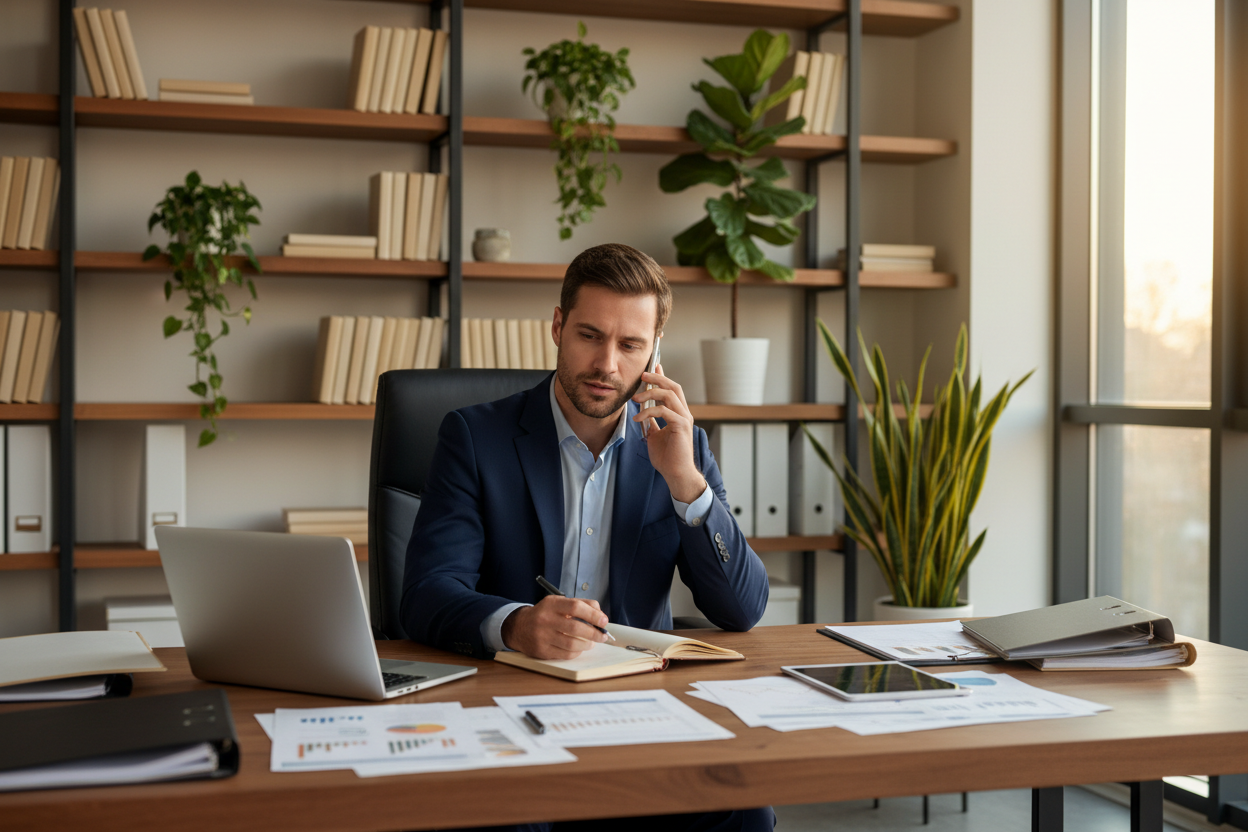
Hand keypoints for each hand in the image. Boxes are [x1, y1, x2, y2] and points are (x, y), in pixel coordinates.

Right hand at [501, 596, 609, 659]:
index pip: (576, 607)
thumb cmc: (545, 614)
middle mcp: (545, 619)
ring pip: (572, 644)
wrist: (519, 627)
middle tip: (603, 635)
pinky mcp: (541, 651)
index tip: (604, 621)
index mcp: (552, 604)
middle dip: (594, 633)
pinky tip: (579, 649)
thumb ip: (581, 604)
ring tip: (592, 642)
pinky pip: (565, 654)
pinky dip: (576, 652)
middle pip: (576, 627)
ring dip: (587, 644)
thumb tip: (600, 615)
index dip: (593, 615)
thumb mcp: (559, 603)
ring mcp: (542, 636)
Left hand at [632, 364, 706, 503]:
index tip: (653, 366)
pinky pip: (664, 411)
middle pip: (673, 387)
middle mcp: (684, 413)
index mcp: (679, 414)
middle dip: (657, 378)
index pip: (672, 389)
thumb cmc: (667, 457)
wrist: (676, 473)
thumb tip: (643, 412)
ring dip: (650, 393)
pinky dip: (648, 411)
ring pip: (669, 395)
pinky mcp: (681, 426)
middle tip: (642, 375)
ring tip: (635, 398)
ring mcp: (684, 418)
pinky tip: (638, 418)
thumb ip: (652, 422)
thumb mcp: (655, 435)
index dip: (663, 377)